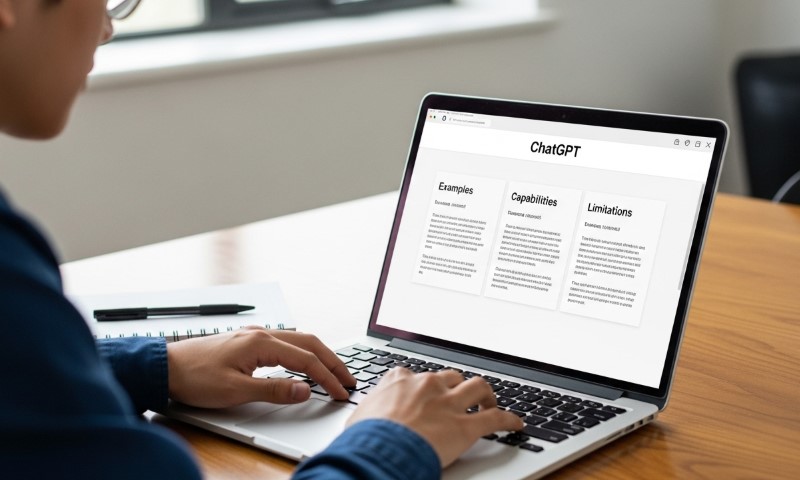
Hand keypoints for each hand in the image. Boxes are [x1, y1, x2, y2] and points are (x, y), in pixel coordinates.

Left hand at [166, 327, 355, 407]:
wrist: (166, 367)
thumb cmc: (195, 377)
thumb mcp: (236, 391)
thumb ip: (274, 390)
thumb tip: (305, 390)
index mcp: (262, 342)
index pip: (306, 360)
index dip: (328, 377)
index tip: (342, 392)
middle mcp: (262, 333)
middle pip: (309, 343)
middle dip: (333, 361)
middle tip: (349, 379)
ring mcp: (254, 335)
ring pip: (299, 340)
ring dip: (319, 355)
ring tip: (333, 371)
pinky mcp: (247, 341)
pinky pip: (285, 342)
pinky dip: (303, 352)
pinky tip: (303, 362)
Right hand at [347, 368, 523, 466]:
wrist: (380, 449)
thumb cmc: (365, 437)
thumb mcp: (361, 416)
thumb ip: (372, 411)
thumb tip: (367, 419)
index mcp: (401, 380)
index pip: (415, 374)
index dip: (423, 384)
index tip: (426, 391)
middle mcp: (428, 385)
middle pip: (451, 376)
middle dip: (457, 386)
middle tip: (460, 398)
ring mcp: (449, 404)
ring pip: (478, 387)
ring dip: (486, 395)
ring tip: (490, 403)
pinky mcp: (466, 426)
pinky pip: (496, 418)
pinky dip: (508, 420)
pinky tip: (516, 424)